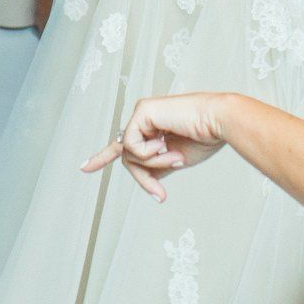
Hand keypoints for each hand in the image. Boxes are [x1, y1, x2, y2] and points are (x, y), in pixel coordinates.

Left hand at [81, 93, 231, 202]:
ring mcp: (142, 112)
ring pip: (130, 153)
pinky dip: (148, 153)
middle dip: (143, 177)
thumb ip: (154, 167)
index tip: (84, 168)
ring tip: (176, 158)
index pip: (124, 144)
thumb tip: (145, 180)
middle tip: (160, 193)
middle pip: (128, 157)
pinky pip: (131, 145)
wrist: (219, 123)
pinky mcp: (142, 110)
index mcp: (153, 128)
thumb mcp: (174, 160)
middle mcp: (145, 118)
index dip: (102, 157)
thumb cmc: (204, 138)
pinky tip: (164, 144)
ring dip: (153, 164)